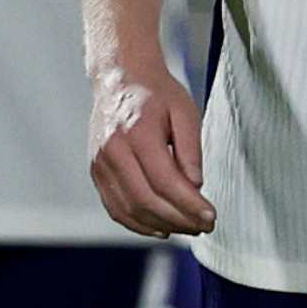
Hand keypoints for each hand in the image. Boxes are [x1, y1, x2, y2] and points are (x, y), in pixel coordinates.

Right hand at [90, 63, 215, 238]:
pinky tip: (160, 228)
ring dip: (161, 226)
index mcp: (137, 133)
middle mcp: (113, 151)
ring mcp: (100, 164)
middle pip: (146, 200)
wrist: (119, 79)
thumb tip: (196, 186)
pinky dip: (138, 224)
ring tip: (187, 228)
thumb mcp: (185, 111)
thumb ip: (191, 149)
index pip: (165, 181)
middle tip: (204, 227)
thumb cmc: (156, 94)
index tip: (211, 217)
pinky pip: (115, 208)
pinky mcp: (96, 172)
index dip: (190, 205)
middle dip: (179, 219)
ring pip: (129, 209)